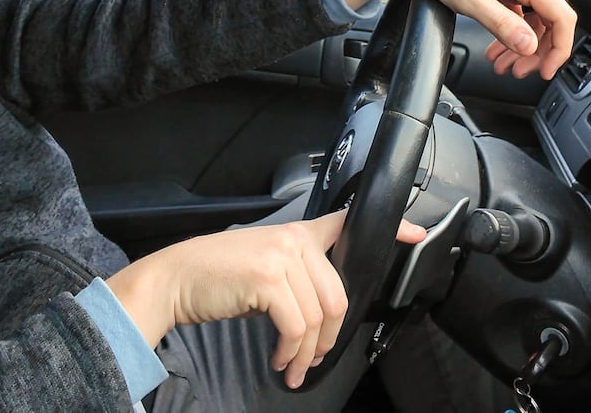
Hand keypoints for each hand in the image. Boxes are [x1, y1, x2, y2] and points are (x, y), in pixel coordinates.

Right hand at [105, 210, 426, 388]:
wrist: (175, 280)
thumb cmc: (215, 277)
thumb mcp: (262, 262)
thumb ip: (295, 272)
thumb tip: (323, 310)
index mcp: (296, 233)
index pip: (346, 223)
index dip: (389, 228)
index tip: (415, 234)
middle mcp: (293, 240)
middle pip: (337, 296)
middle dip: (328, 338)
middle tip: (313, 360)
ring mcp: (281, 256)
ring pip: (319, 316)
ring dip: (308, 352)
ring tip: (293, 367)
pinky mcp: (268, 279)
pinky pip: (297, 326)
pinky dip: (291, 351)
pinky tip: (280, 360)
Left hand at [334, 0, 576, 78]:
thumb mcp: (470, 2)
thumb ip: (502, 25)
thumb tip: (529, 46)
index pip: (562, 16)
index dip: (559, 48)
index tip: (545, 70)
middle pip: (551, 20)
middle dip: (537, 51)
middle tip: (517, 71)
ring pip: (537, 18)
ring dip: (523, 44)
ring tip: (503, 64)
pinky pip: (524, 11)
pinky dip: (514, 31)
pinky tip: (497, 47)